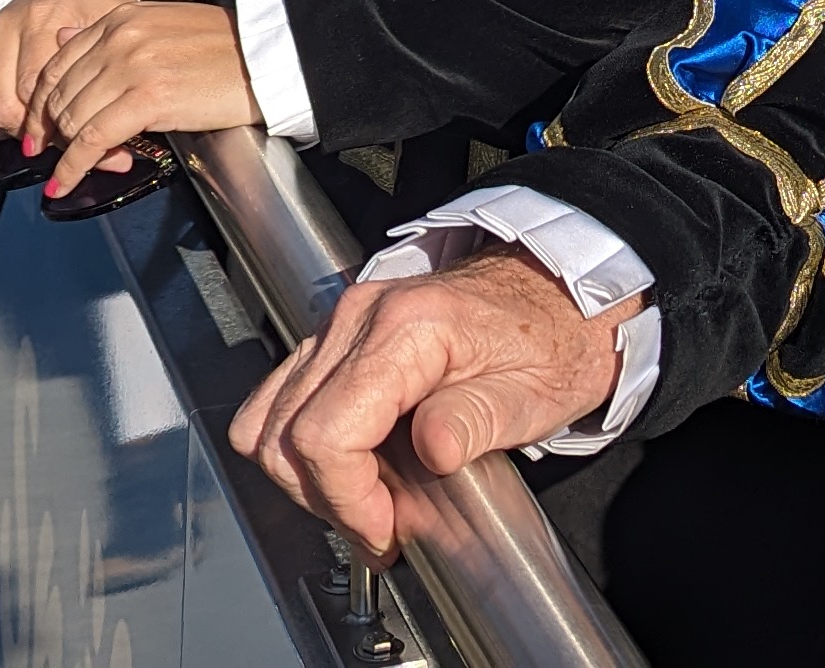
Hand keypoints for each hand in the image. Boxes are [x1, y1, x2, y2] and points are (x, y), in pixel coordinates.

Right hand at [0, 0, 137, 137]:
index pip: (36, 91)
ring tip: (44, 133)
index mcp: (43, 18)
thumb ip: (110, 85)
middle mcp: (7, 28)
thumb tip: (114, 145)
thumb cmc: (98, 1)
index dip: (57, 127)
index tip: (80, 144)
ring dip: (13, 131)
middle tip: (61, 142)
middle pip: (5, 106)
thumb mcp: (114, 31)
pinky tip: (24, 121)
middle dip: (33, 134)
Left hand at [31, 0, 257, 198]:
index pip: (59, 62)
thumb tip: (65, 39)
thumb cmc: (226, 47)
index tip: (39, 126)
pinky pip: (93, 139)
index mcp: (121, 19)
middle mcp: (120, 38)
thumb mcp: (160, 25)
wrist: (268, 56)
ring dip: (62, 152)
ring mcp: (131, 66)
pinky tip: (66, 181)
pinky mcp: (148, 98)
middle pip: (59, 92)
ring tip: (64, 171)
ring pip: (72, 118)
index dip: (41, 101)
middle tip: (47, 155)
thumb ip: (112, 35)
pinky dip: (74, 166)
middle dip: (48, 131)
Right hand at [232, 252, 631, 554]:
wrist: (556, 294)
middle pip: (283, 432)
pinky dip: (304, 447)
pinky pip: (284, 400)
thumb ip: (477, 421)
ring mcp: (343, 322)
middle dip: (326, 497)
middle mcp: (361, 316)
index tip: (385, 531)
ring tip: (367, 501)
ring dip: (307, 476)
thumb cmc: (552, 340)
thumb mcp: (533, 394)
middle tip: (381, 528)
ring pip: (267, 419)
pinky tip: (357, 467)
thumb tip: (433, 452)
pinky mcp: (339, 337)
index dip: (346, 499)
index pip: (326, 434)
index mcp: (409, 329)